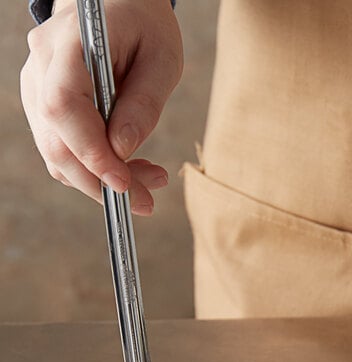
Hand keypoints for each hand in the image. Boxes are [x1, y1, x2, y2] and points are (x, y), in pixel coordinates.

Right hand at [20, 0, 182, 214]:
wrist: (119, 2)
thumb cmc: (145, 25)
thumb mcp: (163, 58)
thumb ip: (143, 103)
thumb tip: (123, 150)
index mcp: (71, 42)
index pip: (64, 106)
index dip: (91, 152)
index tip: (125, 183)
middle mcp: (42, 64)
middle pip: (56, 140)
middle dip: (100, 181)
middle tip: (146, 201)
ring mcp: (37, 84)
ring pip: (56, 151)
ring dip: (99, 180)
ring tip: (148, 184)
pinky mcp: (46, 103)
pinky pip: (62, 147)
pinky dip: (93, 168)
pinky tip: (128, 169)